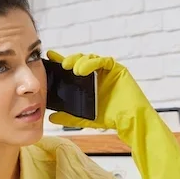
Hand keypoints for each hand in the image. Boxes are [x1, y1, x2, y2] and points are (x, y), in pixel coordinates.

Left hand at [46, 49, 179, 178]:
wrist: (130, 122)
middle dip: (69, 59)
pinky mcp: (117, 69)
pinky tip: (82, 70)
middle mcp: (97, 74)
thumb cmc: (111, 118)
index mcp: (88, 83)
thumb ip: (68, 116)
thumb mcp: (84, 118)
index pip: (72, 69)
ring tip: (72, 68)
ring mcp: (108, 71)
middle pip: (80, 60)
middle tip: (61, 65)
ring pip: (90, 58)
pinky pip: (103, 60)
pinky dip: (92, 62)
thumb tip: (51, 117)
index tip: (49, 57)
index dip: (61, 61)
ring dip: (80, 60)